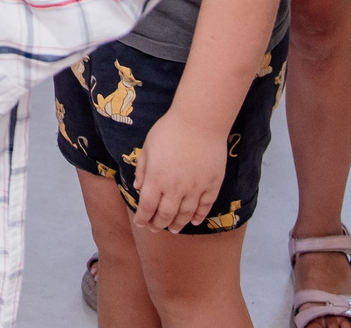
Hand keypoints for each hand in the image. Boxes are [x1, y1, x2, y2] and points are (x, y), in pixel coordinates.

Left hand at [131, 109, 226, 232]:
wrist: (200, 121)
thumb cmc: (170, 129)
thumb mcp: (148, 146)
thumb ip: (143, 168)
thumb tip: (138, 187)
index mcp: (156, 178)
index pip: (147, 207)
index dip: (142, 218)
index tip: (141, 223)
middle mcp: (175, 188)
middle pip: (165, 215)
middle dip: (158, 225)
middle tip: (155, 228)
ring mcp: (195, 188)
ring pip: (185, 214)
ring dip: (178, 224)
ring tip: (174, 229)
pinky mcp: (212, 185)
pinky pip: (205, 206)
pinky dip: (199, 216)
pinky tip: (195, 221)